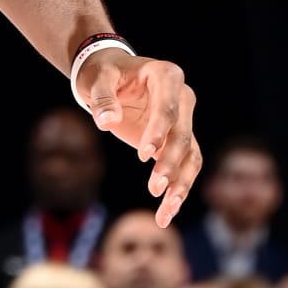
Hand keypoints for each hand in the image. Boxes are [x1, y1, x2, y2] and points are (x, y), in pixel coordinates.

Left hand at [77, 51, 199, 225]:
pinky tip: (166, 214)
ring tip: (166, 210)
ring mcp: (183, 120)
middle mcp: (183, 97)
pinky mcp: (176, 140)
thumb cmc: (103, 74)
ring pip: (191, 156)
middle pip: (182, 135)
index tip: (144, 155)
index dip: (158, 132)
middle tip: (155, 188)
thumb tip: (106, 121)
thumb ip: (102, 99)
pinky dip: (177, 190)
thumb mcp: (97, 79)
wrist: (111, 75)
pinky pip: (184, 167)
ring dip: (181, 184)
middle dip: (170, 163)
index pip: (168, 108)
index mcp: (167, 75)